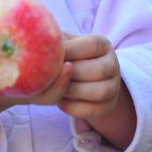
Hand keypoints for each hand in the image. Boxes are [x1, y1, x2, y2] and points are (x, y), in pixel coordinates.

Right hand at [0, 38, 72, 135]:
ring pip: (59, 72)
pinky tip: (51, 24)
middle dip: (70, 71)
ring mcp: (38, 80)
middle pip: (61, 84)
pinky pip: (50, 59)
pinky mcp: (37, 68)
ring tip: (67, 34)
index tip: (69, 66)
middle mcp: (36, 88)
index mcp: (25, 94)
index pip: (50, 95)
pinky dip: (53, 46)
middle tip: (73, 49)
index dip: (62, 84)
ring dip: (66, 56)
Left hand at [58, 33, 135, 149]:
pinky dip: (73, 107)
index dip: (70, 50)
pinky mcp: (108, 106)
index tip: (48, 54)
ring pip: (99, 92)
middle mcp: (113, 64)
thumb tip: (37, 40)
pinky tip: (60, 101)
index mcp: (103, 44)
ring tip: (55, 88)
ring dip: (72, 91)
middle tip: (50, 76)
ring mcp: (114, 86)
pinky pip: (93, 110)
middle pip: (97, 71)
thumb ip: (55, 41)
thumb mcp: (64, 43)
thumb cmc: (67, 55)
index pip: (91, 45)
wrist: (81, 77)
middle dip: (70, 75)